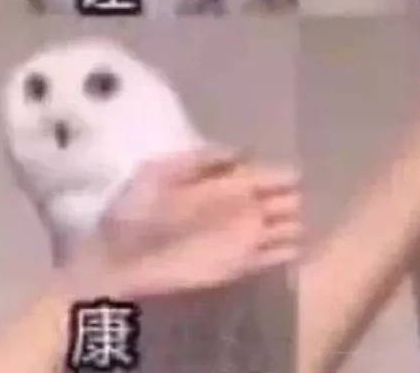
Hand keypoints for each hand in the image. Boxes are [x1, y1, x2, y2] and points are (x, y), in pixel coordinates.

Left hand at [64, 147, 301, 298]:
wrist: (115, 267)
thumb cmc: (134, 215)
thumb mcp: (159, 172)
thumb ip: (201, 159)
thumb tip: (245, 150)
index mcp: (219, 184)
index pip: (259, 175)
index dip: (277, 174)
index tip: (295, 176)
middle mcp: (234, 209)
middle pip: (275, 201)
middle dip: (290, 199)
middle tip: (301, 199)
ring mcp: (237, 240)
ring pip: (278, 229)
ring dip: (292, 226)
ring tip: (304, 222)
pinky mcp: (235, 268)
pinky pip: (269, 259)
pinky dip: (284, 254)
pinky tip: (298, 248)